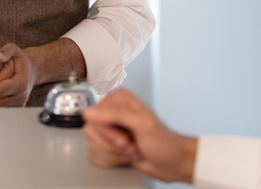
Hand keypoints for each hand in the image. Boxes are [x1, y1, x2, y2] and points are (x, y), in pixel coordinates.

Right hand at [82, 89, 197, 183]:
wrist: (171, 162)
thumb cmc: (163, 142)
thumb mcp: (143, 124)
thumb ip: (115, 114)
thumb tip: (89, 111)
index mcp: (118, 99)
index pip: (94, 116)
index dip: (109, 132)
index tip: (125, 137)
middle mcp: (111, 111)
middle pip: (92, 132)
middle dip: (113, 145)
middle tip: (130, 143)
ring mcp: (109, 128)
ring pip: (93, 145)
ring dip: (115, 154)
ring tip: (131, 149)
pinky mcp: (108, 144)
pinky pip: (95, 156)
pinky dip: (112, 161)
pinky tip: (126, 156)